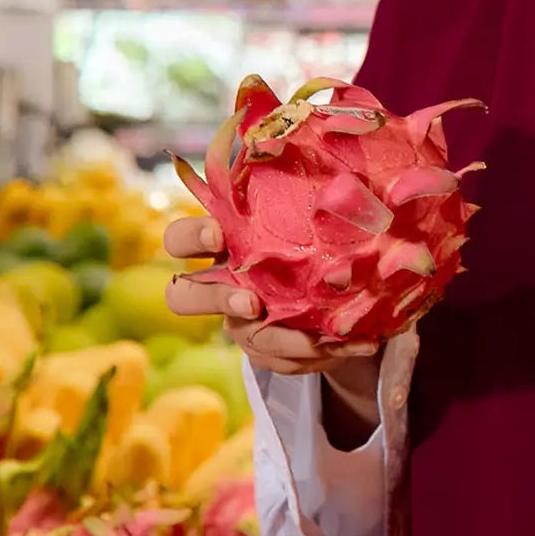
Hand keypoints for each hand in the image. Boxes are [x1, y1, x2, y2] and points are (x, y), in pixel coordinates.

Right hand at [163, 216, 381, 417]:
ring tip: (320, 340)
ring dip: (281, 340)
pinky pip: (280, 360)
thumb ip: (304, 195)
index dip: (190, 239)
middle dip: (215, 301)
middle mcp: (218, 283)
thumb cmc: (304, 230)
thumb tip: (346, 175)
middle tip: (252, 303)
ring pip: (242, 338)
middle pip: (182, 298)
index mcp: (219, 242)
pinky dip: (319, 354)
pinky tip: (355, 345)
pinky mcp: (263, 349)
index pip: (179, 238)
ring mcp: (236, 320)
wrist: (326, 278)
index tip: (218, 236)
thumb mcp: (299, 211)